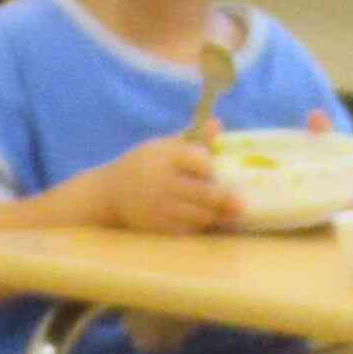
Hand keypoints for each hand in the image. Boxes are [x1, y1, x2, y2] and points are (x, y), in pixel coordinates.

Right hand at [98, 136, 232, 236]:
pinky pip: (187, 229)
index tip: (216, 170)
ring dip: (216, 214)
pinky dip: (200, 226)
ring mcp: (159, 207)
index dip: (211, 167)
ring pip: (198, 215)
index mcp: (165, 156)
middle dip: (224, 199)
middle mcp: (161, 182)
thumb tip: (218, 124)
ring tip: (232, 214)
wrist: (110, 194)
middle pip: (202, 193)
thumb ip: (192, 138)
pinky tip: (210, 222)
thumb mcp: (163, 146)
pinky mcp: (157, 227)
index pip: (199, 160)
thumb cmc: (144, 165)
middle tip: (242, 203)